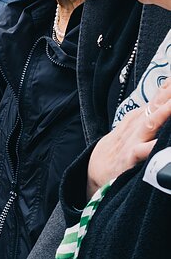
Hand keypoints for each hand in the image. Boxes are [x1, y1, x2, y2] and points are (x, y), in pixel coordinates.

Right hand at [86, 81, 170, 198]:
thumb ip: (149, 116)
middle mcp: (137, 126)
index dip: (169, 86)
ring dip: (164, 112)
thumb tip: (165, 101)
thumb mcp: (133, 129)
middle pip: (157, 105)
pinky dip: (153, 147)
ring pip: (151, 123)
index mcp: (139, 118)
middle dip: (169, 93)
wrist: (94, 171)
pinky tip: (163, 143)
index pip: (158, 98)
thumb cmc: (118, 150)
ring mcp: (133, 140)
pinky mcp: (129, 158)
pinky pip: (142, 152)